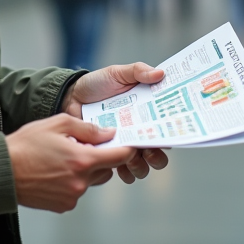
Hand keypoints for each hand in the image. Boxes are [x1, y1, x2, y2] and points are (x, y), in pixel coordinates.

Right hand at [5, 114, 137, 212]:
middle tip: (82, 147)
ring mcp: (72, 196)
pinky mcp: (63, 206)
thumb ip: (87, 128)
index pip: (119, 157)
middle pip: (106, 170)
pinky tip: (54, 172)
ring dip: (84, 170)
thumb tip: (108, 133)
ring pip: (90, 181)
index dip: (127, 149)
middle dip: (100, 158)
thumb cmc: (26, 145)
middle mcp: (81, 182)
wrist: (2, 171)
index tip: (128, 144)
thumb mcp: (57, 124)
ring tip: (62, 159)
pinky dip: (71, 182)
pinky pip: (76, 192)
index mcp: (82, 160)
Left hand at [61, 62, 169, 183]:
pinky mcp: (108, 154)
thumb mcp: (119, 73)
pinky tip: (116, 165)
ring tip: (131, 159)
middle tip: (148, 151)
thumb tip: (160, 73)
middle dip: (157, 158)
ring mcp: (124, 146)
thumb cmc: (98, 84)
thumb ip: (138, 71)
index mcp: (147, 115)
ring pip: (142, 168)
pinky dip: (123, 172)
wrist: (71, 96)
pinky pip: (121, 171)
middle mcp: (138, 134)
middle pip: (158, 155)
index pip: (167, 129)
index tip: (166, 136)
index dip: (172, 136)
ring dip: (140, 167)